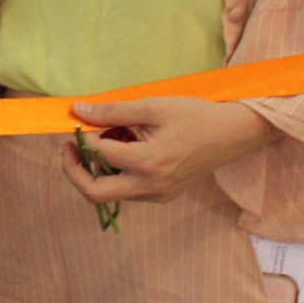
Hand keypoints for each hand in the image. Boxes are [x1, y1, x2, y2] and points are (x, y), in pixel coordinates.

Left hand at [61, 97, 279, 213]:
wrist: (234, 134)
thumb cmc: (195, 115)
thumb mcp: (153, 106)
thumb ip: (113, 112)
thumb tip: (77, 111)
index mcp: (147, 162)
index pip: (98, 154)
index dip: (82, 138)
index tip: (79, 122)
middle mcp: (150, 186)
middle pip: (94, 192)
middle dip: (74, 170)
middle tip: (70, 147)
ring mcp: (157, 195)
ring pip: (110, 194)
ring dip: (95, 172)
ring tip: (99, 144)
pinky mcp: (163, 196)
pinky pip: (128, 192)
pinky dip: (115, 175)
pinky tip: (121, 153)